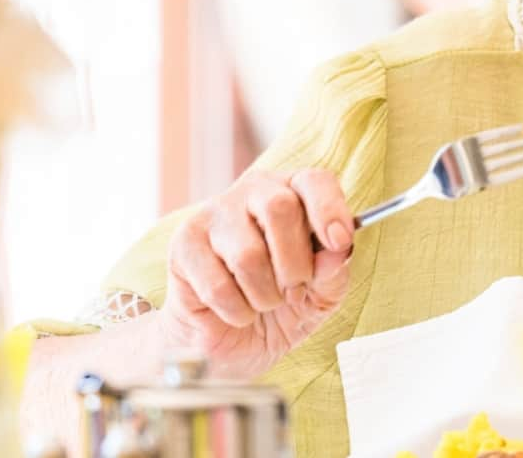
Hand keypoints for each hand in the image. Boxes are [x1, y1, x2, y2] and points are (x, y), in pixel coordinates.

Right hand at [166, 168, 354, 377]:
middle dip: (295, 264)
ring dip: (265, 296)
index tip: (339, 242)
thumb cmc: (279, 309)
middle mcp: (251, 193)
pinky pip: (218, 286)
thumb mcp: (320, 296)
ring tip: (262, 303)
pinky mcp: (183, 246)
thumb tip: (338, 253)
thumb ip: (333, 274)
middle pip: (279, 208)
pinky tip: (235, 312)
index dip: (329, 209)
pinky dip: (237, 312)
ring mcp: (212, 216)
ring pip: (248, 254)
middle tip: (294, 291)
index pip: (314, 181)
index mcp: (292, 194)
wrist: (230, 341)